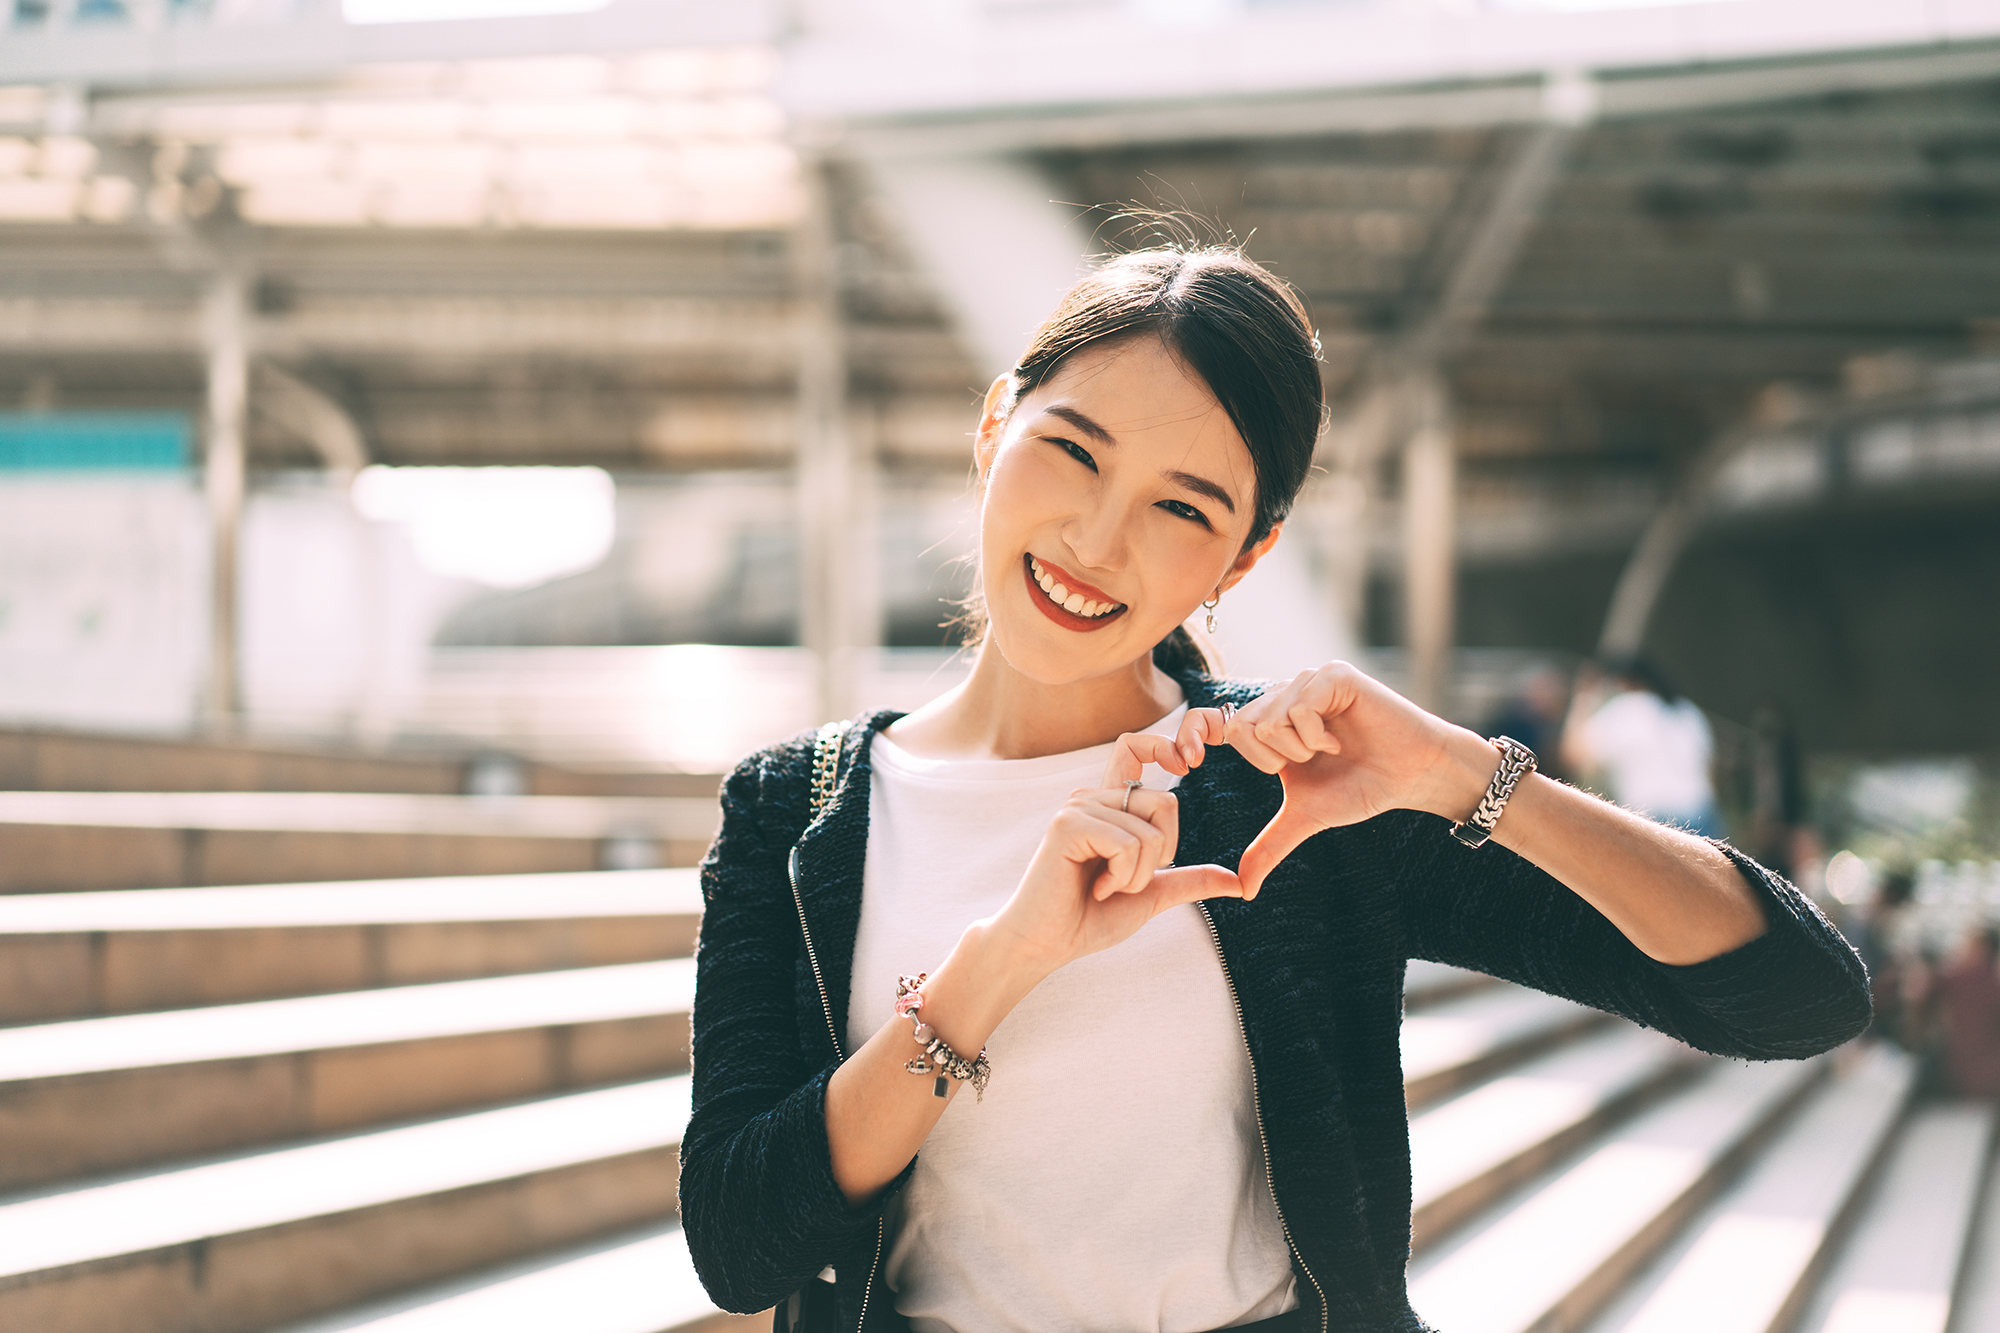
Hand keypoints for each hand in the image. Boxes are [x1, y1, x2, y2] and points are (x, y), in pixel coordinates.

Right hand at [984, 755, 1243, 978]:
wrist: (1046, 945)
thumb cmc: (1090, 919)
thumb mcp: (1150, 895)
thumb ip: (1188, 881)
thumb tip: (1239, 882)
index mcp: (1109, 807)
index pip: (1134, 748)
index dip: (1163, 746)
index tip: (1186, 766)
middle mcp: (1092, 797)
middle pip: (1166, 803)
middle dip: (1161, 856)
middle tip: (1124, 880)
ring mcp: (1078, 807)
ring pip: (1150, 830)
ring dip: (1138, 876)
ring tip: (1105, 888)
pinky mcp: (1068, 824)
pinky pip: (1128, 843)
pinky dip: (1123, 877)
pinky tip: (1096, 888)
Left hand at [1115, 664, 1499, 898]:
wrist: (1412, 776)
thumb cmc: (1362, 788)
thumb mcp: (1306, 818)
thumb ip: (1270, 844)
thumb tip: (1243, 889)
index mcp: (1270, 722)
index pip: (1215, 720)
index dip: (1191, 734)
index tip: (1185, 764)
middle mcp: (1284, 695)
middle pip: (1239, 726)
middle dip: (1272, 759)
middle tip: (1308, 763)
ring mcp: (1307, 682)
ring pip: (1267, 718)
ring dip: (1299, 748)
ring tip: (1331, 750)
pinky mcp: (1333, 675)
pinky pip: (1300, 706)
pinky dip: (1317, 734)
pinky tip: (1341, 740)